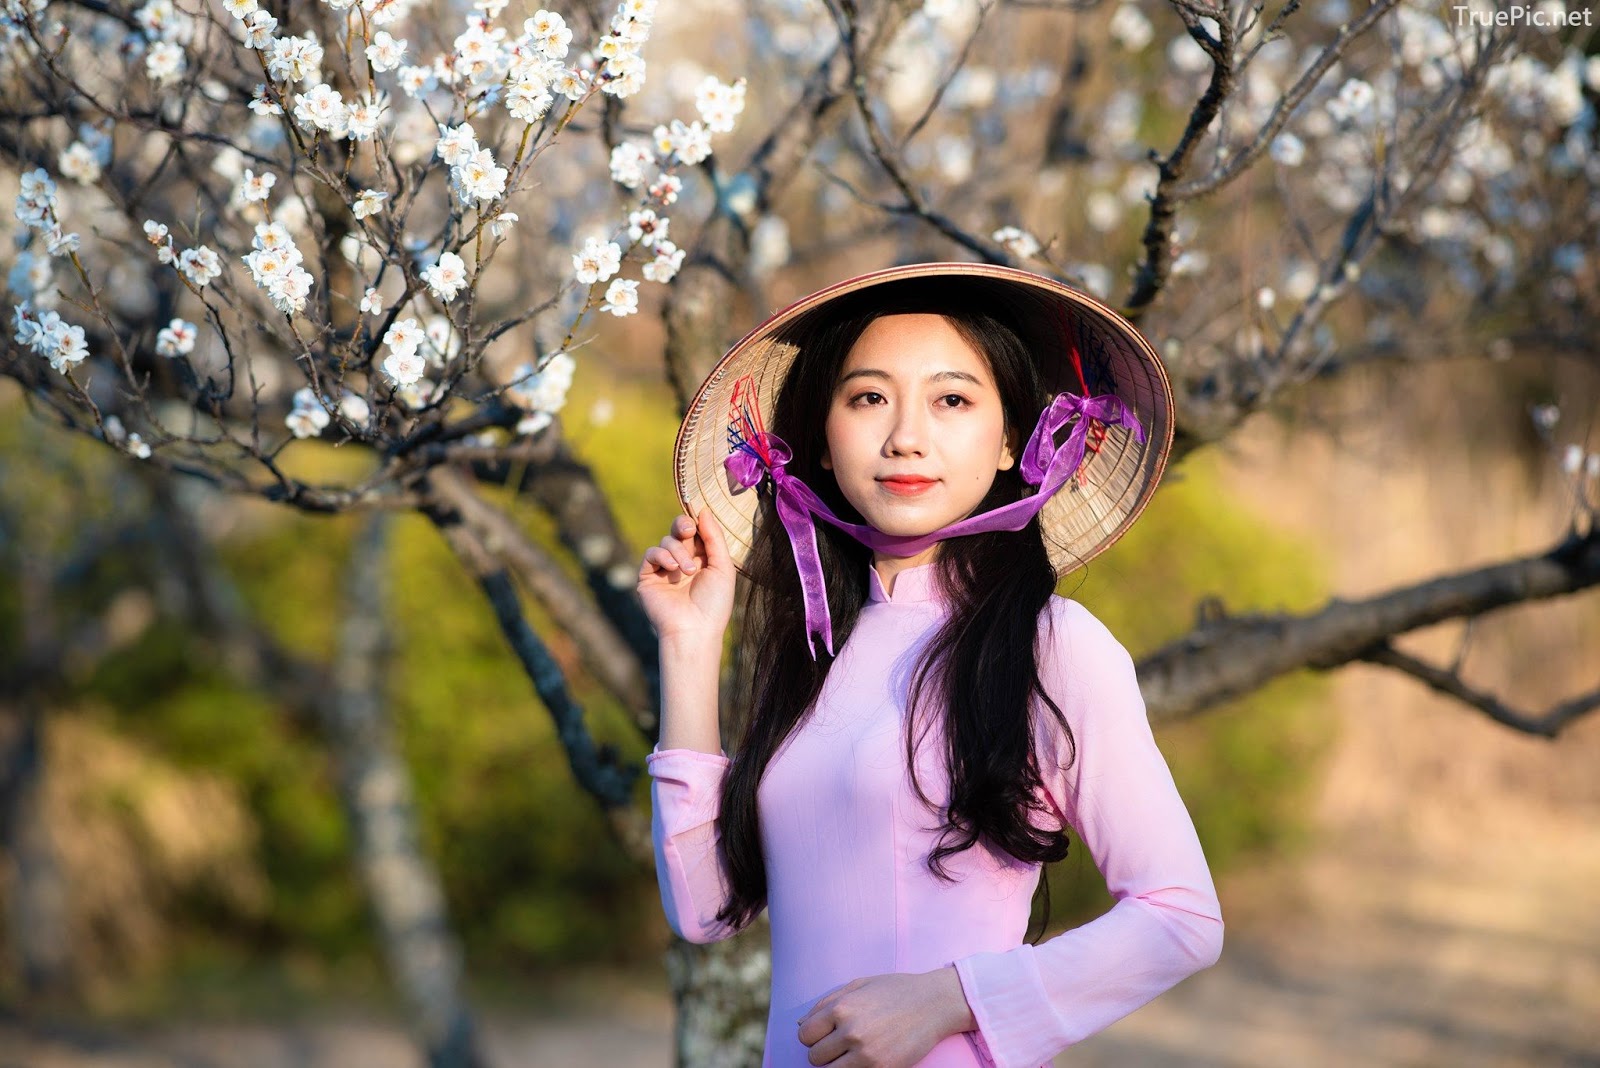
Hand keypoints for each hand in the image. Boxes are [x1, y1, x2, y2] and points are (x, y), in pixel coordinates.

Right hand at [637, 508, 735, 642]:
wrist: (695, 629)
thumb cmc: (714, 603)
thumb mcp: (722, 567)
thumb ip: (714, 538)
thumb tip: (703, 510)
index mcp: (703, 560)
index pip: (697, 532)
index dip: (697, 522)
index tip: (699, 515)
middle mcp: (683, 562)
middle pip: (678, 531)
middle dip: (683, 525)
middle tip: (688, 529)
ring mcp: (665, 570)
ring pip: (666, 542)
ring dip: (677, 551)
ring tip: (687, 570)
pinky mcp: (648, 577)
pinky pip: (651, 554)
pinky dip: (661, 556)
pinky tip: (672, 568)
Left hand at [796, 969, 970, 1066]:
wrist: (934, 1003)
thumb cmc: (895, 990)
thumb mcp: (859, 985)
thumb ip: (826, 1003)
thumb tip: (800, 1024)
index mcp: (842, 1008)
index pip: (805, 1035)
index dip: (813, 1036)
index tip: (826, 1034)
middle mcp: (851, 1031)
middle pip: (815, 1057)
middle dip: (824, 1052)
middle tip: (841, 1045)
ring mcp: (866, 1053)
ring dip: (836, 1065)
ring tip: (851, 1054)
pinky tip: (865, 1059)